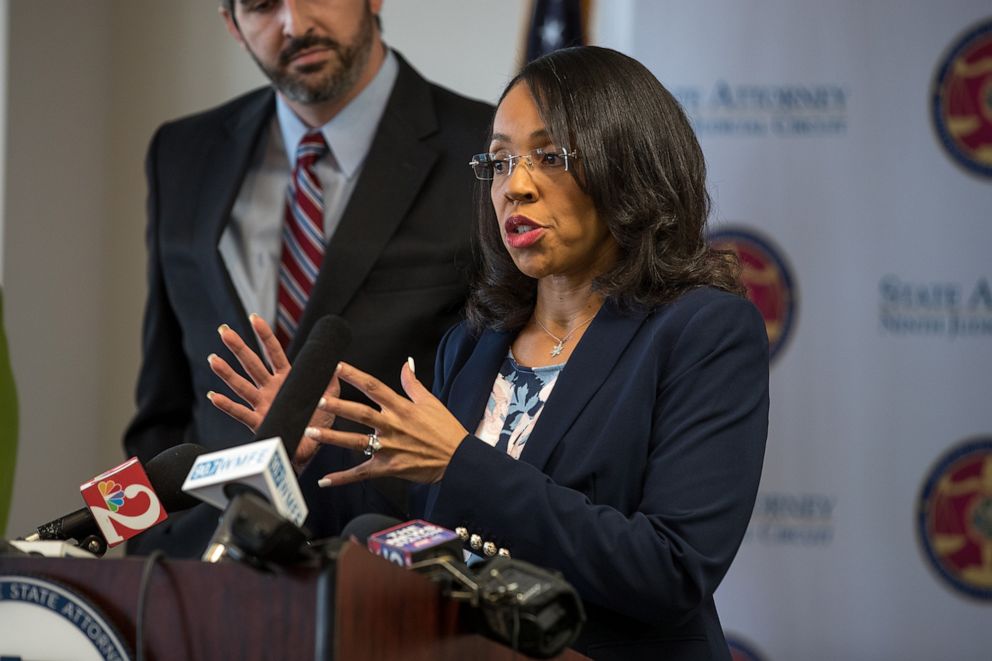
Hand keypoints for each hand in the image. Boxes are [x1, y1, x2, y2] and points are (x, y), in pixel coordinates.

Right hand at [206, 313, 338, 467]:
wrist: (310, 449)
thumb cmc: (317, 422)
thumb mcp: (329, 396)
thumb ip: (330, 378)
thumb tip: (337, 360)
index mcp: (287, 378)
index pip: (274, 352)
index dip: (265, 335)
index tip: (254, 318)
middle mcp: (270, 389)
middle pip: (252, 364)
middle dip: (238, 347)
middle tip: (224, 331)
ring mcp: (262, 405)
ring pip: (242, 386)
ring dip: (227, 373)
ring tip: (213, 359)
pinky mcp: (259, 423)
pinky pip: (241, 413)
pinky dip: (227, 406)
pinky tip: (214, 396)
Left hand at [307, 359, 468, 486]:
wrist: (458, 460)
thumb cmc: (446, 430)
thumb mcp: (431, 402)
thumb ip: (413, 383)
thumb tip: (406, 363)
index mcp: (402, 407)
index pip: (374, 387)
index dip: (355, 376)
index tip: (337, 367)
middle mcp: (393, 426)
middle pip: (360, 413)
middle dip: (338, 406)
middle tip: (318, 400)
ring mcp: (390, 448)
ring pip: (356, 442)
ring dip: (332, 438)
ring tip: (310, 432)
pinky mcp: (389, 468)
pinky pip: (362, 473)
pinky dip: (343, 478)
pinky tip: (325, 480)